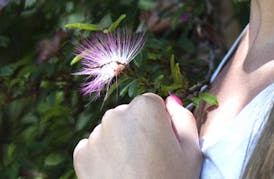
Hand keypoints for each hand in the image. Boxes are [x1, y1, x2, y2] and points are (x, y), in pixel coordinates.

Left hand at [73, 93, 201, 178]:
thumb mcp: (192, 153)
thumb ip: (184, 120)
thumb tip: (171, 101)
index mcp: (145, 108)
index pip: (152, 104)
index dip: (160, 126)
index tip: (164, 146)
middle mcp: (116, 114)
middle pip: (128, 116)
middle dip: (137, 132)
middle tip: (149, 162)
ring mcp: (96, 134)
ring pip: (110, 132)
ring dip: (119, 145)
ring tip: (133, 172)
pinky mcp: (81, 154)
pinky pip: (94, 149)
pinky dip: (102, 159)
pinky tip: (117, 177)